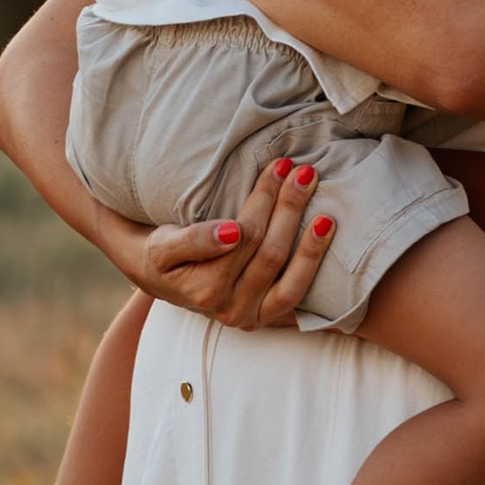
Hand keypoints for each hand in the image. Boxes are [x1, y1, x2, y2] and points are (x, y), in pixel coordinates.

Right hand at [105, 154, 332, 328]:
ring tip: (325, 208)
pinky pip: (297, 296)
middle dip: (289, 209)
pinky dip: (313, 268)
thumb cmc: (160, 253)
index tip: (278, 166)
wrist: (157, 276)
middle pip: (270, 253)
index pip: (245, 237)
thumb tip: (231, 233)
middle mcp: (231, 310)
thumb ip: (193, 240)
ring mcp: (252, 317)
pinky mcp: (267, 316)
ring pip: (291, 278)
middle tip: (303, 172)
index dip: (265, 200)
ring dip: (311, 241)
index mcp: (205, 291)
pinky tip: (327, 240)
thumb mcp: (163, 245)